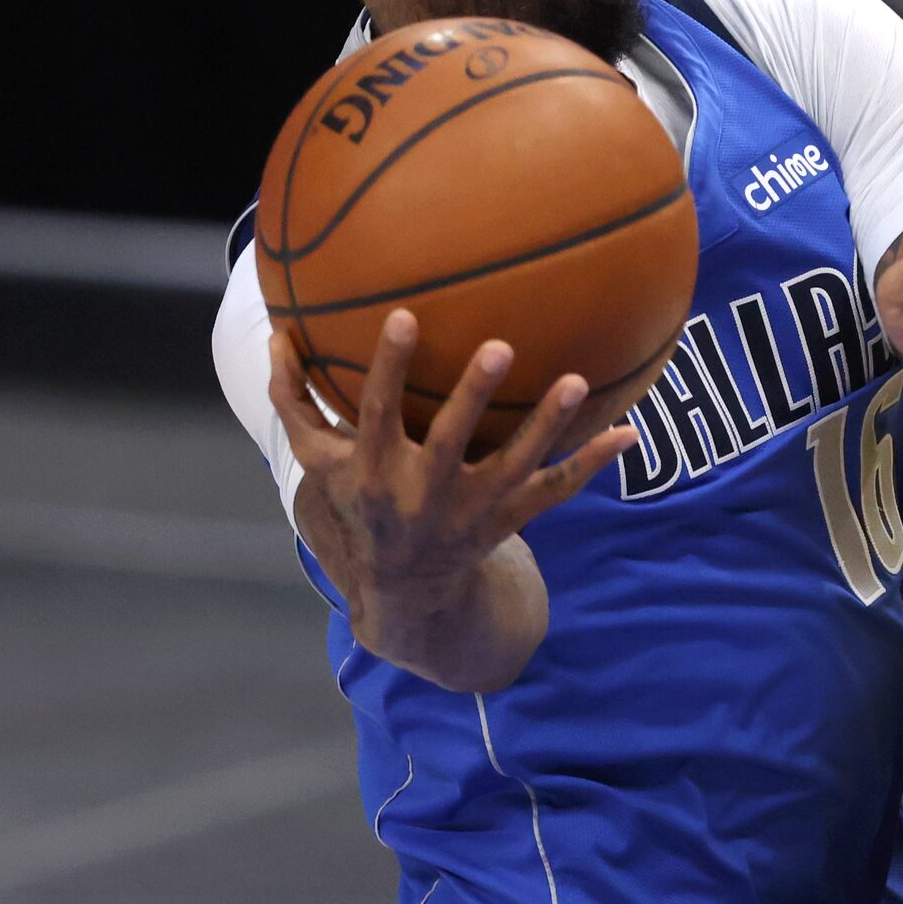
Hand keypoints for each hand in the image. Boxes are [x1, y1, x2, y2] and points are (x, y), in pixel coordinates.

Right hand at [268, 310, 636, 603]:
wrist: (403, 587)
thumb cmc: (362, 502)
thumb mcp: (320, 464)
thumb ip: (295, 402)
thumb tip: (276, 334)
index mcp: (377, 471)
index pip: (378, 413)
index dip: (389, 367)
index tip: (404, 315)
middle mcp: (425, 493)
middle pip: (450, 441)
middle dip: (473, 396)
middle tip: (500, 345)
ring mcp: (473, 509)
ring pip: (515, 466)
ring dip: (546, 425)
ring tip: (576, 381)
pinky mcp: (510, 518)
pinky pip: (556, 491)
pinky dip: (592, 463)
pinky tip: (627, 431)